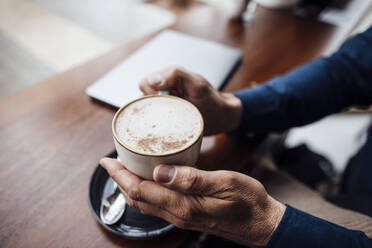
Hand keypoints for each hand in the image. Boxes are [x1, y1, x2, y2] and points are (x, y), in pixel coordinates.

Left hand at [100, 158, 285, 246]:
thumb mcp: (224, 183)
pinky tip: (149, 180)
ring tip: (124, 168)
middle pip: (137, 197)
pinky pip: (157, 204)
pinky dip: (145, 191)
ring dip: (130, 185)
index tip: (107, 160)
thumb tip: (159, 171)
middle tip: (110, 161)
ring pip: (145, 202)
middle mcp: (177, 214)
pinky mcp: (187, 215)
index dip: (120, 175)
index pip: (140, 190)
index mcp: (183, 205)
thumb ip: (191, 178)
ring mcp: (181, 217)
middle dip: (119, 179)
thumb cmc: (247, 201)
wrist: (261, 223)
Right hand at [139, 66, 242, 135]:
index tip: (167, 105)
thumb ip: (177, 75)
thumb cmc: (212, 101)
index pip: (145, 84)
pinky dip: (156, 124)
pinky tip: (168, 126)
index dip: (151, 96)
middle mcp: (162, 87)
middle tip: (171, 115)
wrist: (220, 119)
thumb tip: (154, 79)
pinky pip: (150, 118)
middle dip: (154, 108)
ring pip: (145, 109)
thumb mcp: (198, 87)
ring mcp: (162, 101)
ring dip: (155, 116)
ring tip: (172, 120)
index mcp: (168, 75)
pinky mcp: (163, 113)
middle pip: (142, 97)